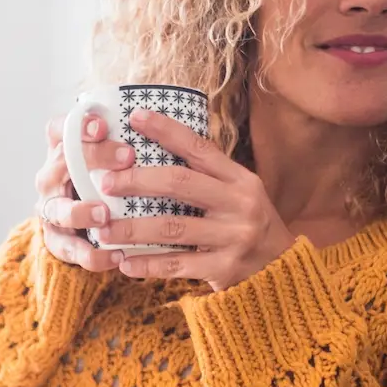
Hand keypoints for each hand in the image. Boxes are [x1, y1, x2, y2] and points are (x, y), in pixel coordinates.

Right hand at [33, 112, 137, 271]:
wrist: (82, 226)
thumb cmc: (107, 183)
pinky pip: (69, 249)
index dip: (77, 125)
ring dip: (80, 211)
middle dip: (93, 158)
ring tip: (104, 215)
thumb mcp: (113, 162)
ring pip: (57, 209)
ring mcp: (51, 210)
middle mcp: (51, 178)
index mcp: (62, 151)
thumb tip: (172, 130)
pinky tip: (116, 256)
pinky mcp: (56, 241)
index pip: (59, 129)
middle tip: (127, 157)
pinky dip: (92, 255)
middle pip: (61, 162)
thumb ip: (127, 146)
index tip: (103, 125)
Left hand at [96, 109, 296, 290]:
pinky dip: (147, 264)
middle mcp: (239, 204)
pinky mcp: (225, 268)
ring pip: (172, 228)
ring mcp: (233, 237)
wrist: (283, 269)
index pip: (199, 148)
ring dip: (132, 229)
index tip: (135, 117)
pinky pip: (177, 265)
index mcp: (240, 180)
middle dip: (137, 181)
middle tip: (105, 183)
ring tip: (102, 230)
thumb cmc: (247, 224)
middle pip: (180, 184)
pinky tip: (124, 263)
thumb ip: (205, 176)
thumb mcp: (237, 193)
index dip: (166, 130)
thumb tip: (154, 148)